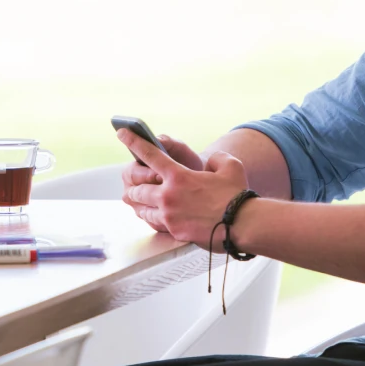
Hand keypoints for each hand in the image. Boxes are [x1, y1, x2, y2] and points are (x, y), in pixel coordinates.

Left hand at [117, 129, 248, 245]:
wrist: (242, 225)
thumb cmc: (236, 195)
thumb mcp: (230, 166)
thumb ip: (216, 159)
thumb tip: (211, 162)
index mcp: (178, 176)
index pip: (149, 155)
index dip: (133, 142)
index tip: (122, 133)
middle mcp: (168, 196)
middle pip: (138, 189)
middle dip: (135, 186)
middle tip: (135, 184)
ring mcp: (169, 216)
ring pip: (143, 209)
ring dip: (141, 204)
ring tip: (142, 202)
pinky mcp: (174, 232)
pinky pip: (156, 224)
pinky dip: (153, 219)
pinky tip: (157, 217)